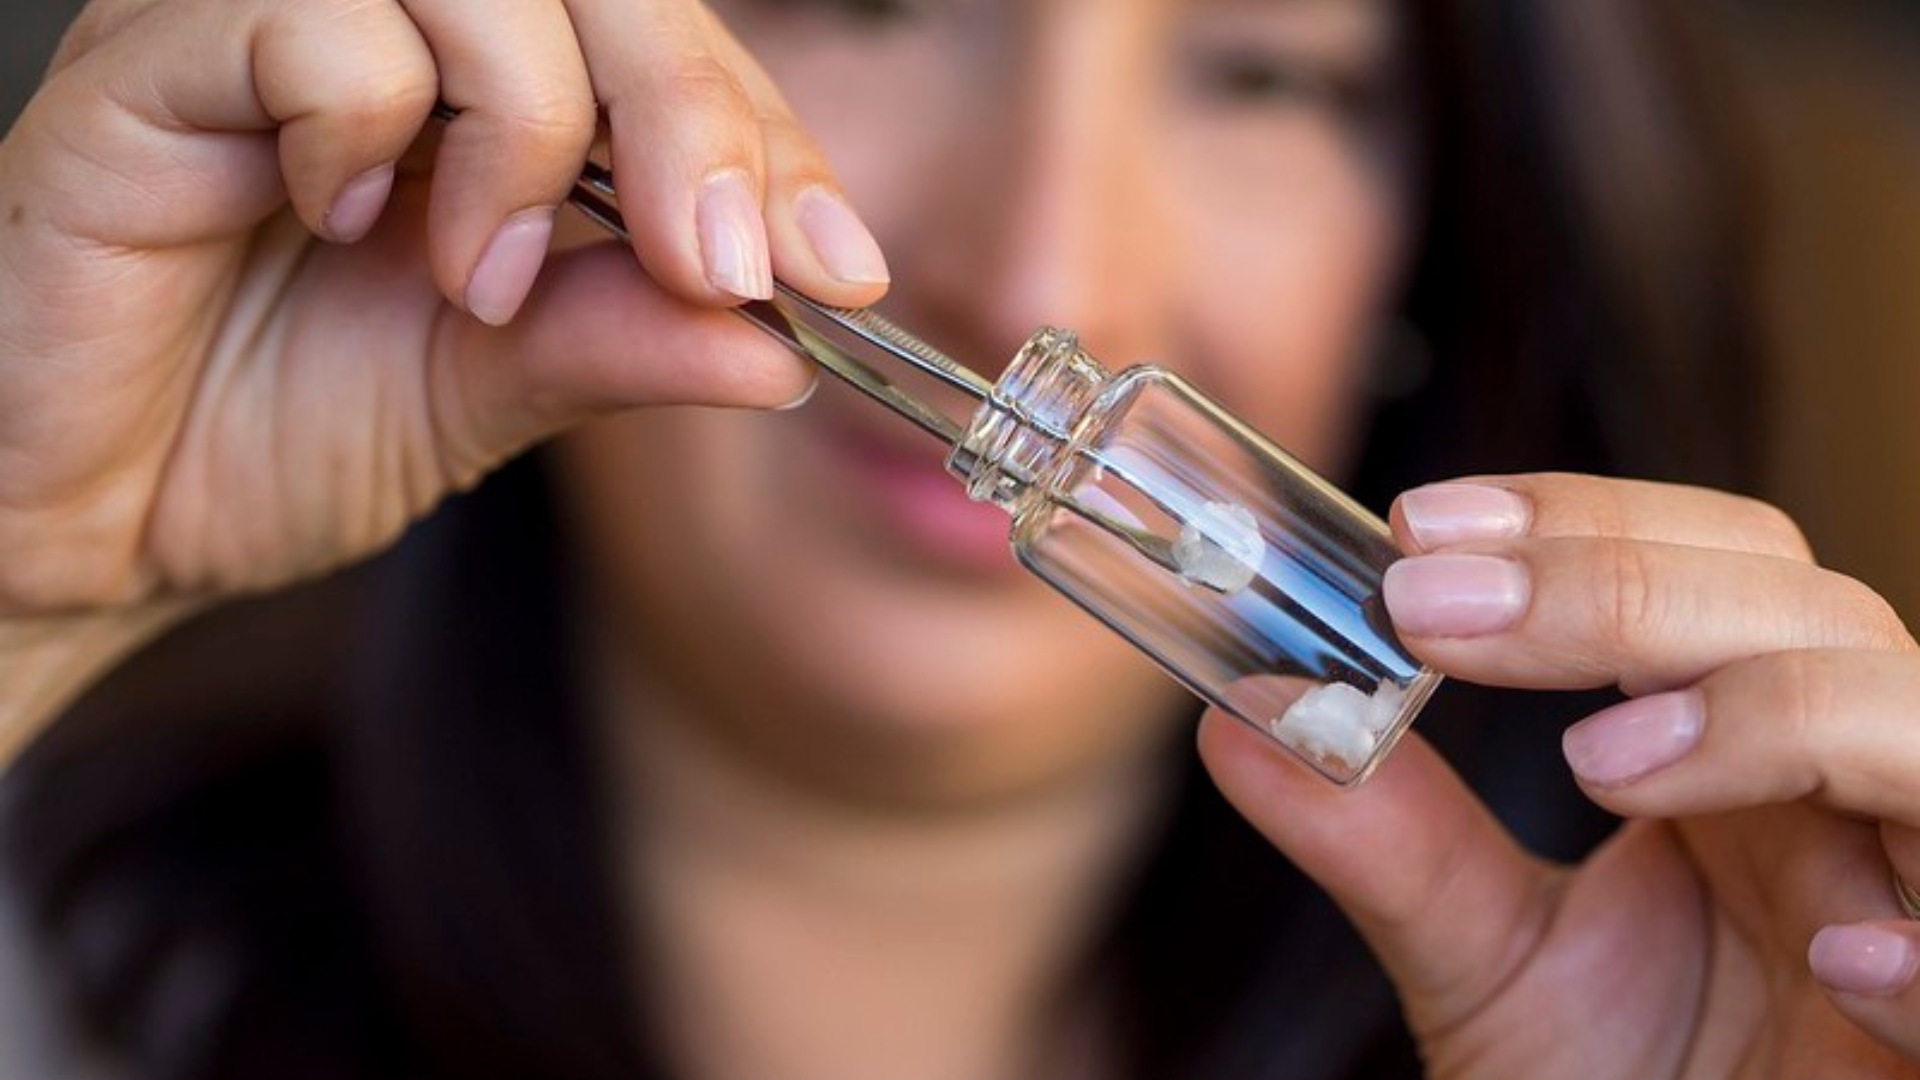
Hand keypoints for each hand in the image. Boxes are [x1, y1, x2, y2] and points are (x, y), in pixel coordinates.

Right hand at [0, 0, 886, 720]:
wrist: (82, 520)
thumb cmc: (262, 438)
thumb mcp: (488, 400)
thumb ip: (620, 346)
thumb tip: (783, 342)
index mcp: (483, 92)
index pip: (665, 50)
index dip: (765, 140)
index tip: (837, 266)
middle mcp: (389, 27)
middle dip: (694, 111)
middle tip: (720, 260)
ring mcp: (268, 24)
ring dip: (529, 127)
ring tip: (480, 276)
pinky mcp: (153, 58)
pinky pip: (310, 19)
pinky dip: (367, 121)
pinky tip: (336, 218)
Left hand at [1201, 473, 1919, 1075]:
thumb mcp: (1484, 967)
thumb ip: (1387, 845)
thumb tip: (1238, 722)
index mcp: (1744, 762)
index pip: (1715, 568)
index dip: (1584, 524)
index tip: (1416, 528)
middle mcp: (1846, 810)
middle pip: (1813, 610)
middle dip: (1622, 586)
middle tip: (1432, 606)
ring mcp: (1915, 907)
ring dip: (1776, 715)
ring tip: (1598, 764)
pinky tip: (1837, 961)